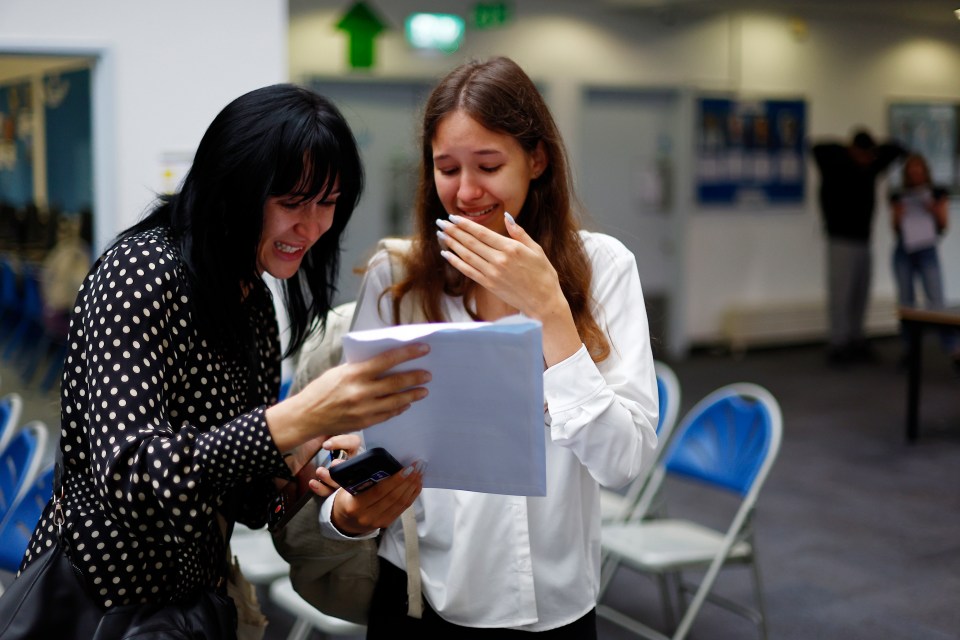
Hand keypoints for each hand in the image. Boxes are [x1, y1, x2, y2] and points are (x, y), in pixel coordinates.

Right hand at [266, 343, 430, 450]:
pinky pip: (388, 415)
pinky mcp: (365, 422)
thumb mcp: (338, 372)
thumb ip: (360, 368)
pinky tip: (406, 404)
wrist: (306, 416)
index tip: (423, 349)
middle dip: (415, 377)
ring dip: (412, 395)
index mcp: (354, 374)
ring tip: (423, 390)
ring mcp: (364, 409)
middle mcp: (361, 392)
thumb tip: (383, 362)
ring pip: (396, 401)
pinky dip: (399, 409)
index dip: (408, 353)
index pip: (387, 360)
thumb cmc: (320, 391)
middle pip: (396, 382)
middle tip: (428, 374)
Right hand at [316, 461, 424, 534]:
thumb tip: (356, 458)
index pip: (379, 491)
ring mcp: (378, 522)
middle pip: (393, 497)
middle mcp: (367, 516)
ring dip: (413, 486)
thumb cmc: (346, 498)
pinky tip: (417, 484)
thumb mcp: (344, 487)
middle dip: (408, 480)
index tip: (407, 467)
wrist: (345, 522)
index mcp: (354, 505)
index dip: (395, 479)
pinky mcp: (387, 523)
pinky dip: (412, 495)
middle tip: (418, 466)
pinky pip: (403, 508)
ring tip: (420, 472)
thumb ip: (352, 474)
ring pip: (400, 503)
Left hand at [438, 213, 582, 365]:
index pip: (482, 233)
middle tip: (440, 222)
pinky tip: (446, 254)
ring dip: (452, 244)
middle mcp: (499, 260)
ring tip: (441, 234)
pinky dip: (456, 262)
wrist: (543, 302)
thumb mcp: (536, 249)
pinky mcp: (489, 285)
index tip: (453, 217)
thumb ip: (519, 233)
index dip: (465, 224)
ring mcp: (492, 274)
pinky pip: (468, 271)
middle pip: (471, 243)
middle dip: (454, 231)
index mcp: (511, 248)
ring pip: (467, 256)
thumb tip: (507, 217)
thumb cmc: (543, 274)